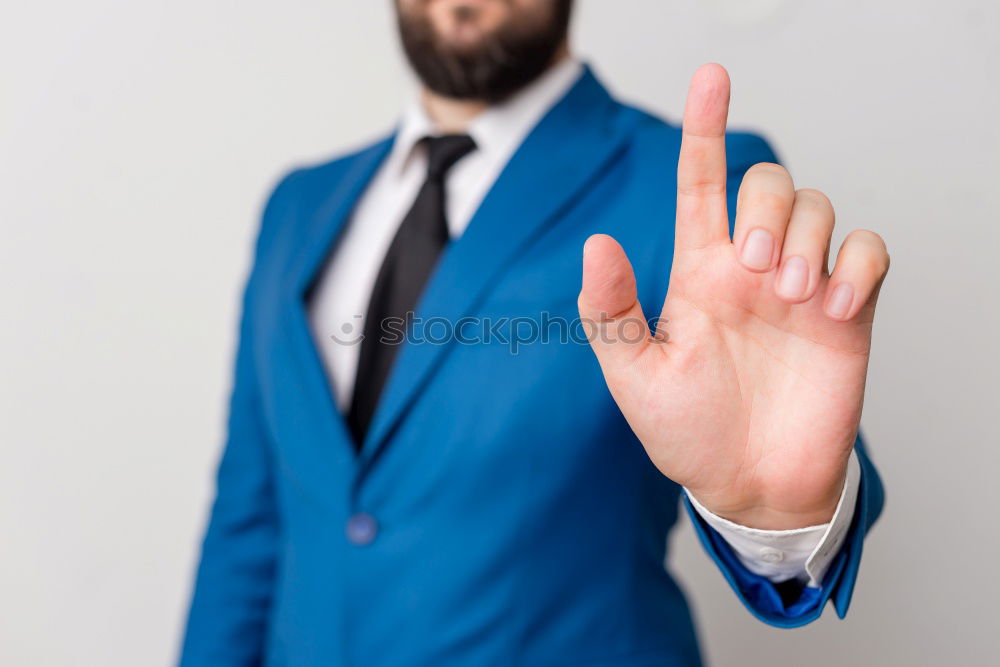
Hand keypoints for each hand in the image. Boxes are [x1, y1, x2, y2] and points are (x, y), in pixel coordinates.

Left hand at [577, 64, 888, 529]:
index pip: (699, 184)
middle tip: (755, 273)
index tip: (710, 78)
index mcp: (697, 272)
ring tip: (791, 297)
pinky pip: (870, 251)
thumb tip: (596, 242)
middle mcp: (749, 268)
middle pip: (768, 182)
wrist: (749, 486)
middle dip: (765, 208)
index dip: (704, 128)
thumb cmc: (688, 433)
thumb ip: (612, 312)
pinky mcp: (848, 312)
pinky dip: (857, 264)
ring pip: (818, 206)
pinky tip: (834, 306)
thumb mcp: (635, 377)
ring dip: (804, 237)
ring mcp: (800, 286)